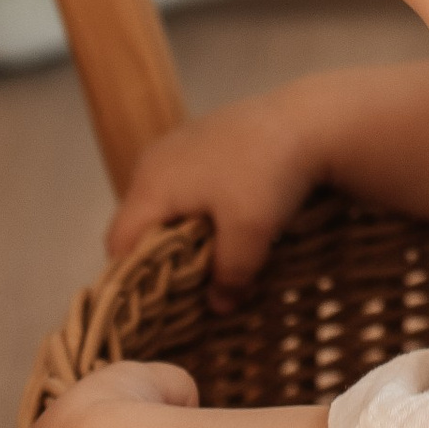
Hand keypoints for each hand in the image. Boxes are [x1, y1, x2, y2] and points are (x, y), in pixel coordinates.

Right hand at [107, 93, 327, 289]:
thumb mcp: (250, 234)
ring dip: (180, 229)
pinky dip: (196, 205)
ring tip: (212, 250)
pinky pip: (183, 181)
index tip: (162, 300)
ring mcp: (176, 143)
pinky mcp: (201, 136)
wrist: (309, 120)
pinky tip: (229, 215)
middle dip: (159, 255)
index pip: (119, 242)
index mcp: (152, 185)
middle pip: (138, 221)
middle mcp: (153, 161)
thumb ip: (229, 275)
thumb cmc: (269, 176)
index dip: (134, 276)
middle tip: (190, 281)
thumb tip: (218, 307)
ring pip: (163, 201)